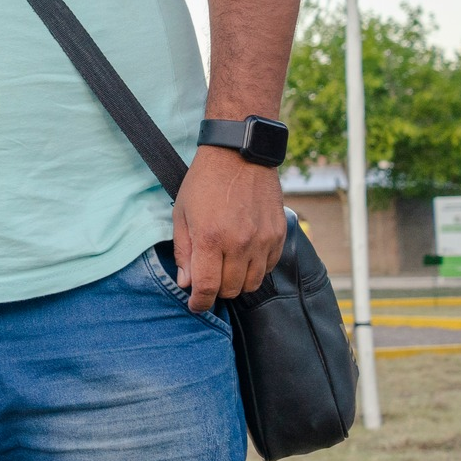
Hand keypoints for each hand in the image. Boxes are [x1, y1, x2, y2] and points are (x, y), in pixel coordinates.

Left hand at [171, 146, 285, 310]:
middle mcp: (240, 243)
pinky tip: (244, 256)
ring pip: (252, 283)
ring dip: (237, 282)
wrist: (238, 155)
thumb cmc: (204, 182)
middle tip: (208, 279)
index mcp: (211, 238)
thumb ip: (184, 251)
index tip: (196, 305)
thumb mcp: (181, 214)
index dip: (199, 303)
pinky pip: (269, 267)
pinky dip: (255, 269)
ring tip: (226, 268)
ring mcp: (263, 240)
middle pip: (231, 290)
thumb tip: (186, 283)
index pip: (207, 287)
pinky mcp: (279, 235)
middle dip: (216, 291)